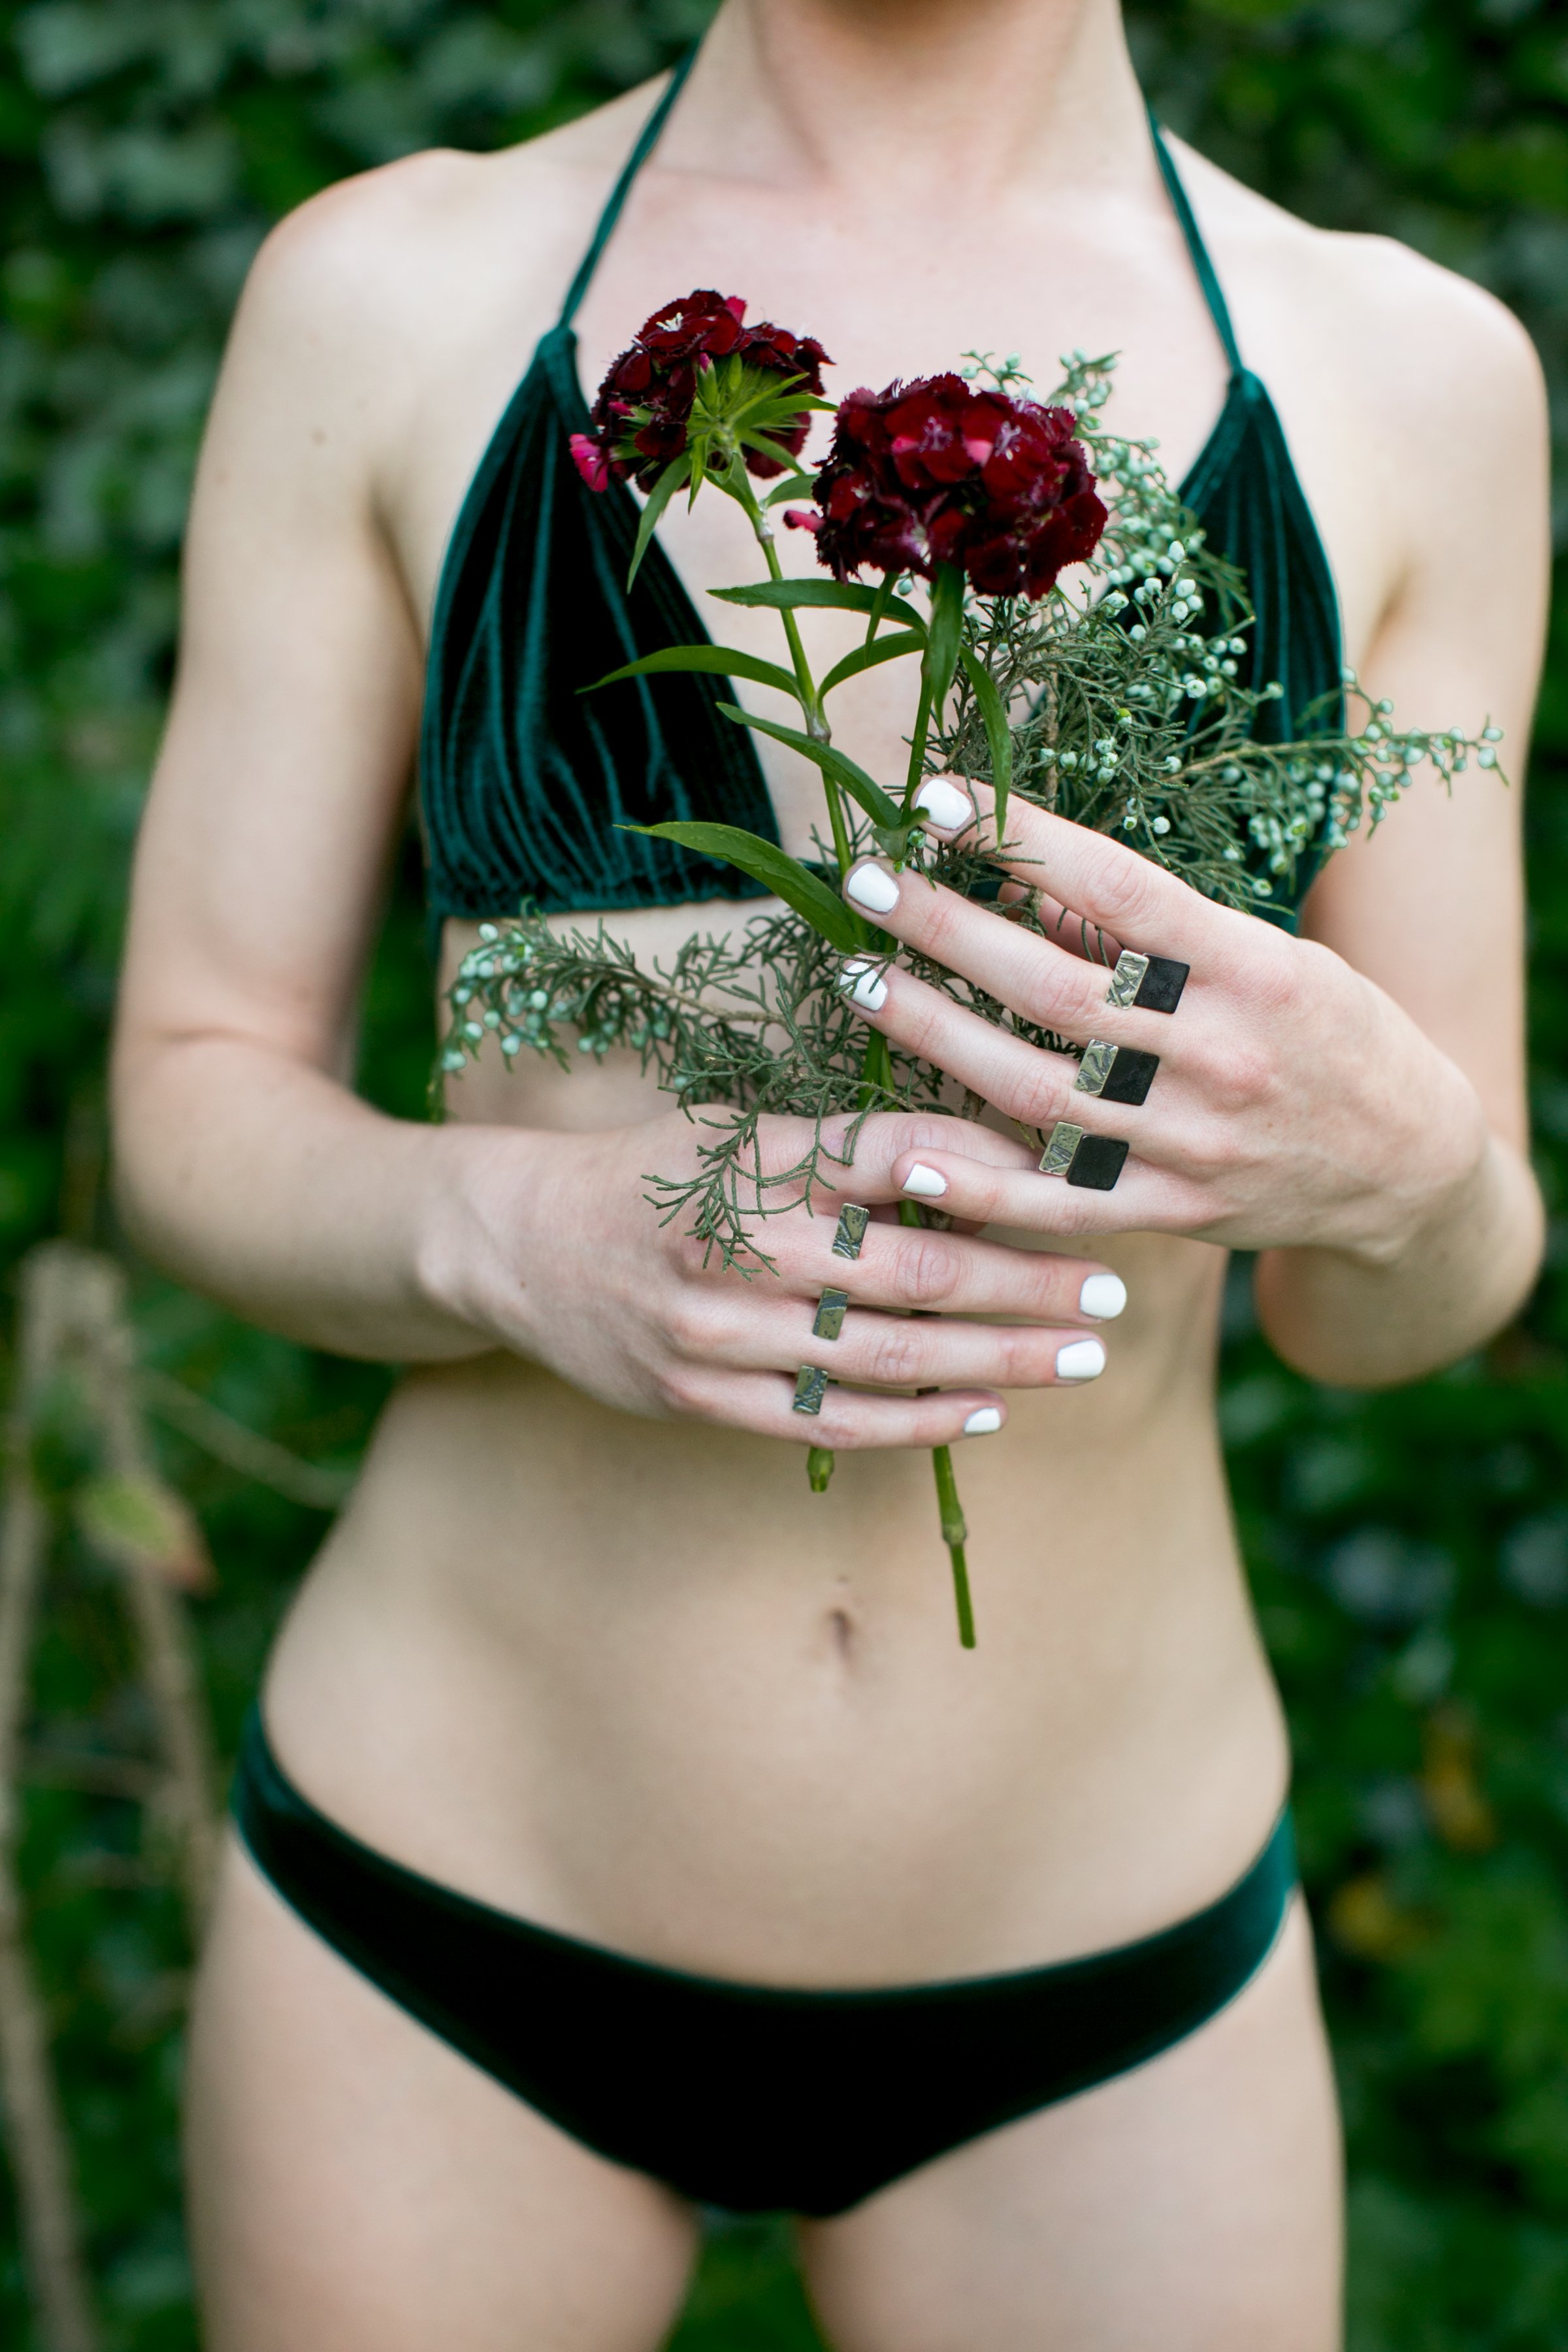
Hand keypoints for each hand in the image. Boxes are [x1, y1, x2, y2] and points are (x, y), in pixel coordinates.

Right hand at [419, 1108, 1127, 1447]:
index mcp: (751, 1156)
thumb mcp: (739, 1128)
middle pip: (912, 1267)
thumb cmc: (654, 1173)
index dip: (996, 1168)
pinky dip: (920, 1418)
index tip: (1078, 1180)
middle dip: (1026, 1280)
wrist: (519, 1243)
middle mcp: (734, 1242)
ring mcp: (714, 1329)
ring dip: (998, 1357)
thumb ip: (845, 1145)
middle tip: (1109, 1288)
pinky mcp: (698, 1397)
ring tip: (1081, 1354)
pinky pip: (829, 1420)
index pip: (894, 1154)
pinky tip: (989, 1407)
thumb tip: (988, 1153)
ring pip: (884, 1355)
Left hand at [835, 783, 1488, 1260]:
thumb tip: (1028, 884)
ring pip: (1038, 1090)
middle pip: (1055, 988)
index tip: (933, 802)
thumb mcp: (1269, 955)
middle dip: (946, 930)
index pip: (1118, 890)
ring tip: (856, 983)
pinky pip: (1059, 1203)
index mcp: (1251, 968)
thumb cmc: (1330, 1033)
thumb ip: (1156, 932)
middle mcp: (1221, 1054)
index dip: (1020, 841)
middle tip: (862, 882)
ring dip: (935, 1035)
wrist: (1410, 1164)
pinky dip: (979, 1185)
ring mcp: (1192, 1142)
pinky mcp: (1172, 1211)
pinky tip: (903, 1155)